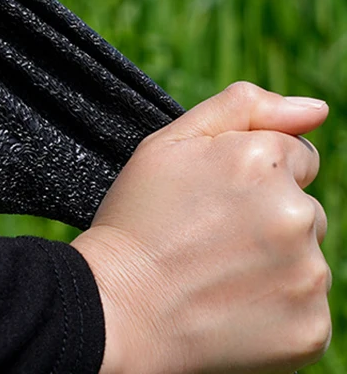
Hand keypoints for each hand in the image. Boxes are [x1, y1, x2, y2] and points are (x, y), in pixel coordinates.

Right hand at [73, 82, 330, 372]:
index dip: (252, 173)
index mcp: (262, 159)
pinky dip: (278, 306)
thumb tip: (317, 108)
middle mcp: (295, 212)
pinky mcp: (312, 327)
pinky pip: (308, 304)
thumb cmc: (138, 217)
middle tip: (207, 236)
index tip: (214, 196)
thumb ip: (243, 107)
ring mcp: (308, 273)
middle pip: (303, 205)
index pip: (297, 155)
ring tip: (215, 272)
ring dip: (274, 260)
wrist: (116, 306)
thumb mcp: (170, 142)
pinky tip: (231, 304)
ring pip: (306, 254)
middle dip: (266, 215)